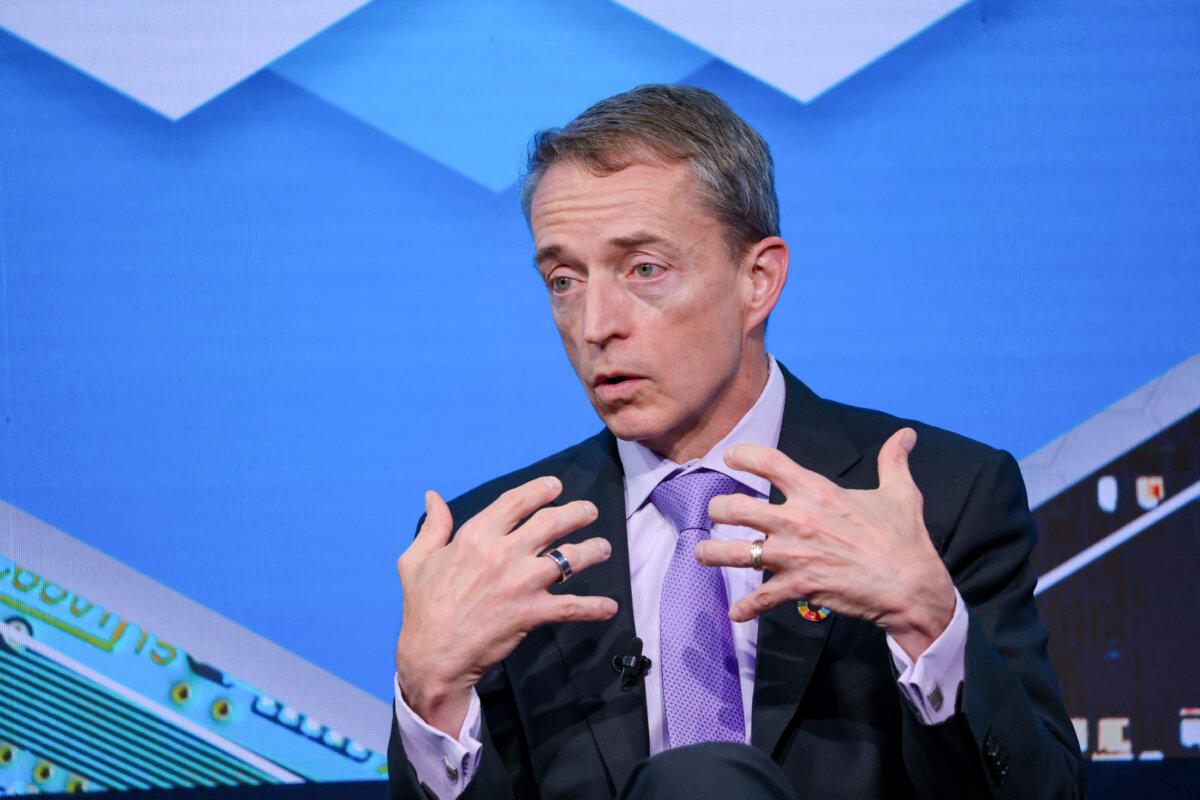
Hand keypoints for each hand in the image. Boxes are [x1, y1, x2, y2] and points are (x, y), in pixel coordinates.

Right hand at [395, 477, 616, 736]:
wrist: (432, 656)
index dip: (541, 490)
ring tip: (603, 547)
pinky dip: (594, 607)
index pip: (516, 501)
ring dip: (592, 550)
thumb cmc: (423, 608)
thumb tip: (433, 496)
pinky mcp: (531, 613)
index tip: (556, 486)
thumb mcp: (416, 561)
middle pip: (552, 522)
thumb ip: (432, 526)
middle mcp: (502, 554)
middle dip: (577, 512)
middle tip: (589, 511)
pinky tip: (610, 607)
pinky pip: (571, 607)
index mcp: (475, 536)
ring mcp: (520, 583)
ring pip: (569, 559)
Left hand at [697, 428, 955, 659]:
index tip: (731, 457)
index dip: (742, 455)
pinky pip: (762, 598)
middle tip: (716, 512)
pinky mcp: (799, 587)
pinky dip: (745, 608)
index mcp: (817, 491)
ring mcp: (795, 555)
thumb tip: (907, 434)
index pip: (768, 461)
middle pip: (736, 507)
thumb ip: (894, 461)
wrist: (912, 587)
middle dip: (717, 508)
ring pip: (737, 553)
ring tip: (703, 554)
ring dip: (713, 554)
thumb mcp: (900, 493)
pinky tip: (736, 613)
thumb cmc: (904, 539)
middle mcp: (798, 520)